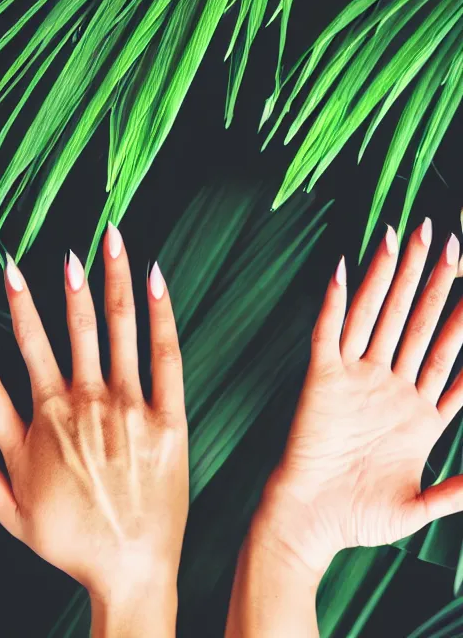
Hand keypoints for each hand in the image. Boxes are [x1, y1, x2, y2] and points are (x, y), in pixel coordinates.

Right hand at [0, 223, 187, 623]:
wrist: (130, 570)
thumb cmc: (67, 540)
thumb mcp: (5, 505)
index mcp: (46, 418)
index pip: (22, 347)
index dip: (14, 306)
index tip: (8, 271)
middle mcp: (85, 402)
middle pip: (71, 327)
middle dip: (63, 283)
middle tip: (59, 247)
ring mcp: (129, 406)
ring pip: (117, 326)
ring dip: (110, 278)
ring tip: (109, 238)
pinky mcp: (168, 416)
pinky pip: (165, 354)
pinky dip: (160, 312)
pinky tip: (155, 277)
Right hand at [256, 218, 462, 578]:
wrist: (310, 521)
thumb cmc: (359, 517)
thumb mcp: (421, 506)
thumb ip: (457, 490)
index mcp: (418, 412)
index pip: (447, 355)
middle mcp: (388, 385)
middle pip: (416, 321)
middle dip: (435, 280)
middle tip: (450, 238)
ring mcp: (355, 378)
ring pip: (377, 316)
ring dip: (392, 277)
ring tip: (405, 236)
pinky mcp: (322, 378)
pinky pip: (328, 331)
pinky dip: (334, 300)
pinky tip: (343, 268)